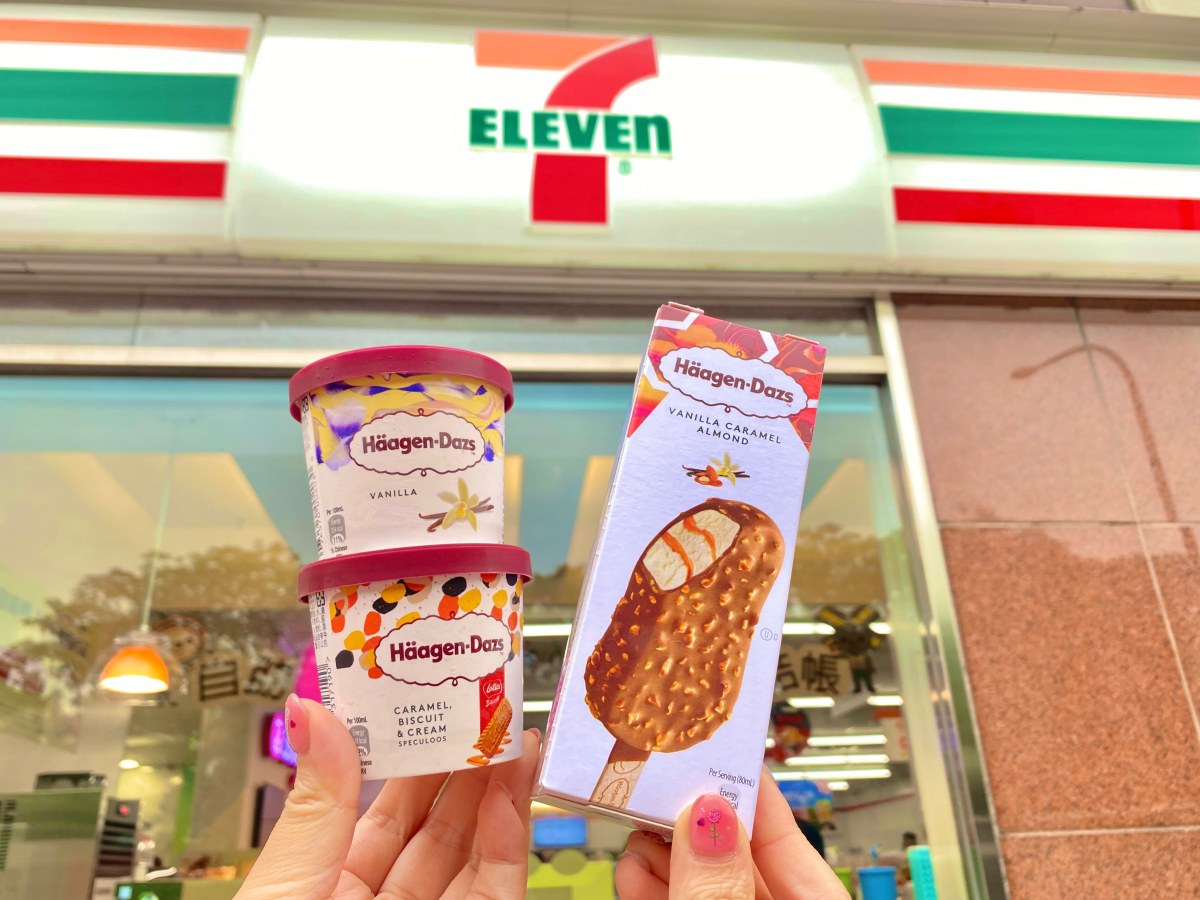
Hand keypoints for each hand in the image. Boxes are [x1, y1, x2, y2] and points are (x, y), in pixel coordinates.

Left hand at [236, 694, 538, 899]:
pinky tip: (507, 795)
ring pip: (475, 857)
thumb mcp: (287, 880)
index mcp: (327, 890)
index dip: (414, 764)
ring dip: (500, 796)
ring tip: (516, 739)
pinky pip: (495, 893)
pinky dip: (508, 844)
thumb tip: (311, 710)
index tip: (436, 712)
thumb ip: (318, 804)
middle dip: (468, 771)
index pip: (382, 816)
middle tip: (492, 713)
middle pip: (438, 833)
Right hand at [615, 766, 848, 898]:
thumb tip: (706, 817)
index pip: (793, 842)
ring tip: (636, 830)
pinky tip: (633, 872)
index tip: (715, 753)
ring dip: (663, 857)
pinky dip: (656, 892)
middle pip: (738, 859)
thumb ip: (720, 889)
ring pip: (704, 884)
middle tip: (658, 787)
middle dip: (693, 823)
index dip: (752, 794)